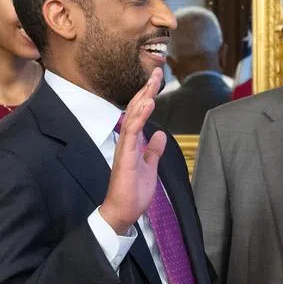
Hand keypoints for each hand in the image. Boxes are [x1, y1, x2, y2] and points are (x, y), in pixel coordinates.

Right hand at [98, 68, 165, 234]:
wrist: (123, 212)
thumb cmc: (133, 193)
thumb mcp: (150, 167)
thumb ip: (153, 150)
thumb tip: (159, 134)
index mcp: (133, 142)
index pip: (139, 114)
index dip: (148, 95)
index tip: (157, 79)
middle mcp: (126, 141)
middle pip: (135, 109)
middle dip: (146, 89)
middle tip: (157, 71)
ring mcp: (124, 148)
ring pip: (132, 117)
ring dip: (143, 98)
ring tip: (153, 82)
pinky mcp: (125, 158)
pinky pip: (131, 133)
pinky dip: (139, 117)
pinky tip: (147, 104)